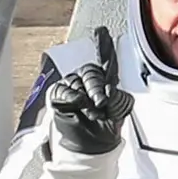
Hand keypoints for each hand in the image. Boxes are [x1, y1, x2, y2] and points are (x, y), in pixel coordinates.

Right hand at [48, 26, 133, 155]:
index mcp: (105, 83)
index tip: (101, 32)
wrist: (89, 147)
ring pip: (76, 81)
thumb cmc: (104, 129)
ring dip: (85, 96)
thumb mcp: (119, 114)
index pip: (106, 60)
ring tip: (91, 112)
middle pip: (90, 71)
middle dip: (96, 86)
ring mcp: (72, 87)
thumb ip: (119, 99)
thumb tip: (109, 91)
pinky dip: (70, 96)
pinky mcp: (58, 96)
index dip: (103, 45)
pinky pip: (61, 90)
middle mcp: (87, 81)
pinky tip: (77, 102)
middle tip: (101, 101)